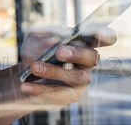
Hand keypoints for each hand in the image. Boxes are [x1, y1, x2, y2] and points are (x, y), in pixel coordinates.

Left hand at [0, 27, 115, 124]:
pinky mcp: (70, 96)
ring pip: (75, 77)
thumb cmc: (35, 51)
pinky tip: (26, 86)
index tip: (102, 33)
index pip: (103, 38)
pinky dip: (40, 89)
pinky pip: (58, 94)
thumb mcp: (35, 39)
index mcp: (82, 42)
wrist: (25, 74)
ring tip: (34, 66)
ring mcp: (81, 81)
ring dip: (53, 71)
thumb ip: (44, 38)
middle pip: (91, 58)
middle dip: (76, 54)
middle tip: (59, 52)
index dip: (105, 35)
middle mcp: (86, 62)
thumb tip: (53, 42)